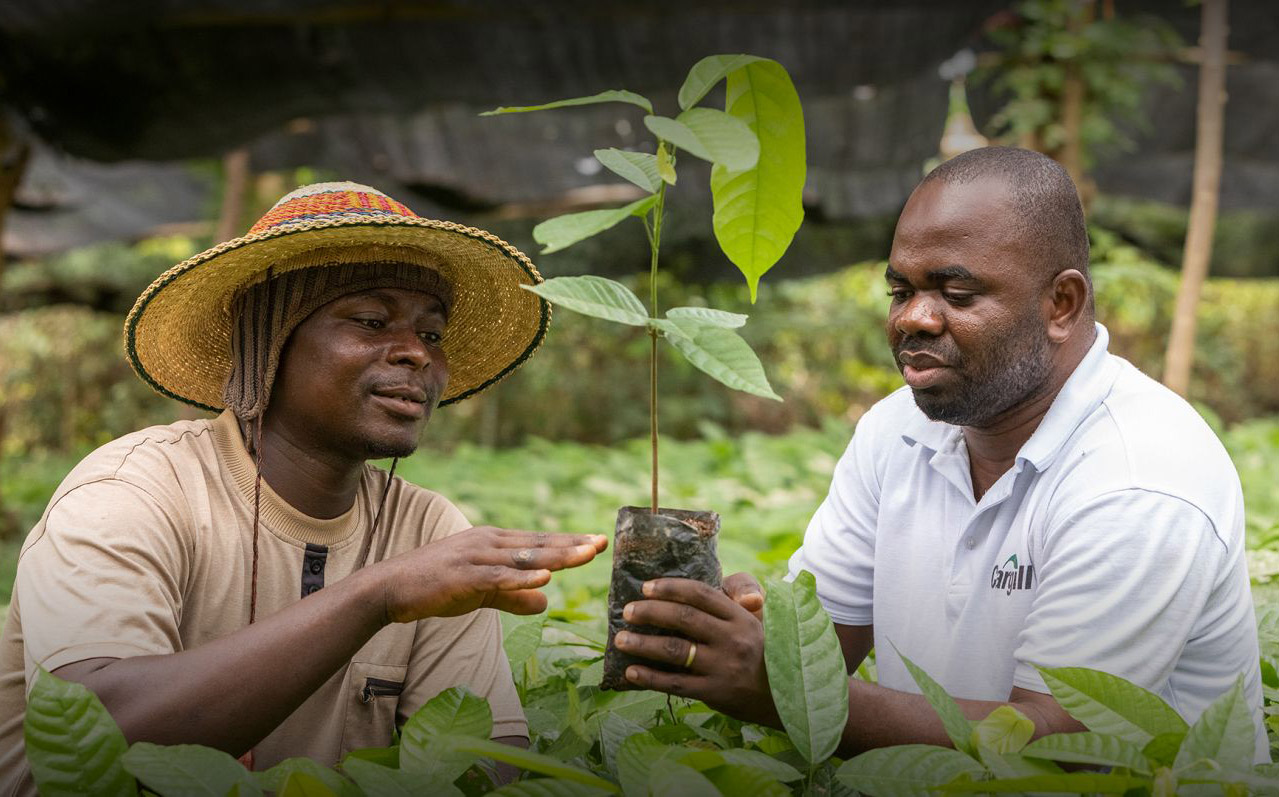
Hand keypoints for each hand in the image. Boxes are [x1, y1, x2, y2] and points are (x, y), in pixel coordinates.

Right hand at [379, 527, 606, 621]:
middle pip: (539, 544)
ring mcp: (476, 557)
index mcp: (494, 542)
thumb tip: (545, 603)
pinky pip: (498, 578)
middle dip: (573, 544)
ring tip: (586, 554)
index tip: (598, 542)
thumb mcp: (482, 592)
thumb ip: (513, 596)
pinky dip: (522, 578)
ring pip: (524, 557)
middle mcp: (489, 543)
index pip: (539, 542)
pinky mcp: (463, 577)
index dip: (569, 543)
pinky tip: (544, 579)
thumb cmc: (436, 587)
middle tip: (604, 542)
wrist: (391, 588)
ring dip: (557, 556)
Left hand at [614, 574, 778, 726]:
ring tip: (620, 640)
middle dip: (650, 612)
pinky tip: (631, 672)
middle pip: (684, 619)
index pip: (700, 593)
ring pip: (675, 651)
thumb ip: (738, 596)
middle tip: (628, 611)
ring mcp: (723, 666)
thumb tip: (743, 593)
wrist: (784, 693)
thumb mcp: (754, 618)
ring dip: (643, 644)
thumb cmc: (759, 648)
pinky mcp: (715, 692)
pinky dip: (650, 678)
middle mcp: (732, 638)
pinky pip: (676, 684)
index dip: (670, 588)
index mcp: (739, 615)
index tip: (645, 587)